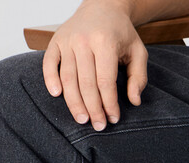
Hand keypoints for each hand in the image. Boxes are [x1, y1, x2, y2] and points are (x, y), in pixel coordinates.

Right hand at [42, 0, 148, 130]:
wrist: (102, 5)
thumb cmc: (121, 33)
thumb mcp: (138, 51)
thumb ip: (138, 77)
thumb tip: (134, 101)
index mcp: (105, 42)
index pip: (105, 82)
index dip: (109, 104)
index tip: (113, 118)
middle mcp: (84, 40)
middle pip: (86, 84)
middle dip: (93, 109)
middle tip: (98, 126)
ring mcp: (67, 41)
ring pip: (68, 79)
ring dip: (74, 103)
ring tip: (82, 119)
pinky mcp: (55, 41)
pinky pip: (49, 64)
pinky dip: (50, 80)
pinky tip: (57, 95)